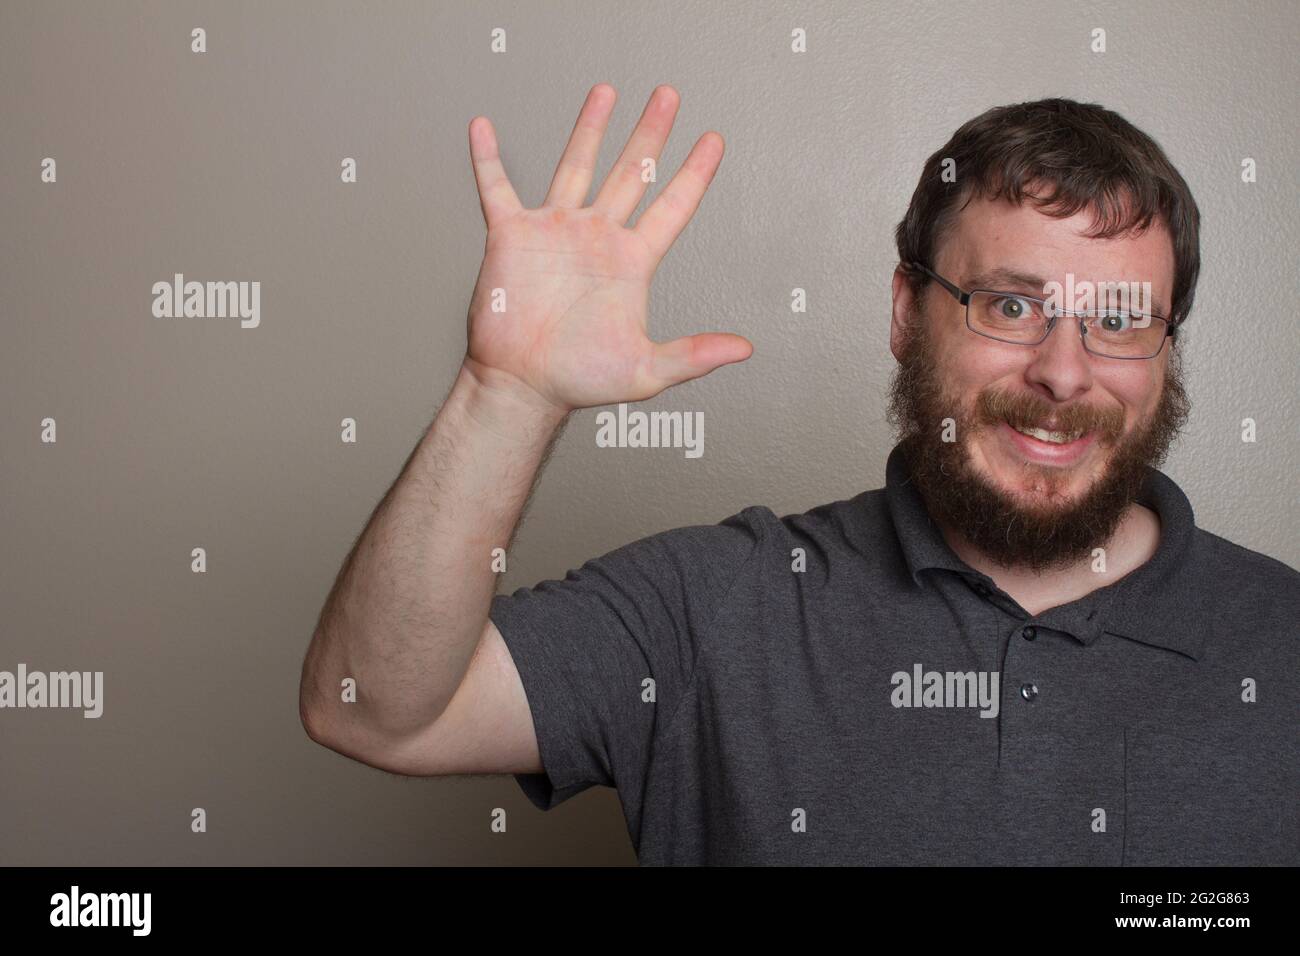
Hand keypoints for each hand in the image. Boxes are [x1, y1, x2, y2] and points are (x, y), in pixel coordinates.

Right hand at [463, 83, 751, 414]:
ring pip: (576, 166)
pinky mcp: (513, 237)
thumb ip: (694, 355)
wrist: (523, 385)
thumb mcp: (646, 369)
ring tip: (606, 92)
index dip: (694, 173)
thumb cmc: (578, 379)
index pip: (671, 206)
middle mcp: (597, 238)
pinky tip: (484, 129)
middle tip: (669, 96)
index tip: (713, 141)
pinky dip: (488, 159)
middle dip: (651, 133)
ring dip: (590, 129)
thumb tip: (744, 349)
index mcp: (631, 262)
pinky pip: (497, 189)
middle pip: (631, 172)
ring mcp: (555, 232)